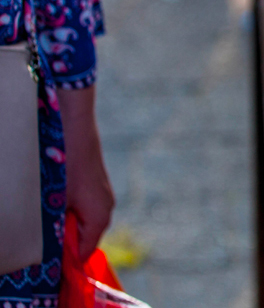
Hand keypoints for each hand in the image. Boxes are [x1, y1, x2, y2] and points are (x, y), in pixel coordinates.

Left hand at [59, 86, 113, 258]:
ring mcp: (102, 194)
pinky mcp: (96, 184)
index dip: (65, 257)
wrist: (74, 122)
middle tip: (42, 229)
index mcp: (99, 216)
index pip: (84, 251)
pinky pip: (83, 205)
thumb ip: (56, 229)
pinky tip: (54, 195)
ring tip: (47, 209)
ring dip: (64, 220)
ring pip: (82, 220)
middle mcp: (105, 207)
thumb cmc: (65, 162)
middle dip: (63, 237)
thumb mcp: (56, 199)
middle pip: (84, 236)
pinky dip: (68, 207)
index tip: (46, 254)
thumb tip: (54, 248)